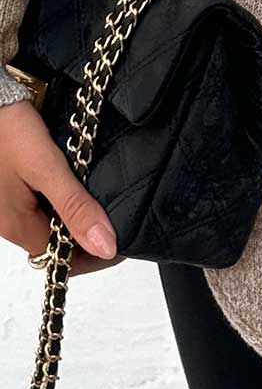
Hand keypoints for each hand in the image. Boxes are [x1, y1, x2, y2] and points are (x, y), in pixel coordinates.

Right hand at [0, 101, 120, 275]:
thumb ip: (75, 207)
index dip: (94, 254)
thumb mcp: (47, 167)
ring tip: (107, 194)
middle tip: (122, 213)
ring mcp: (10, 202)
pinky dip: (65, 195)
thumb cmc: (8, 129)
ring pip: (51, 220)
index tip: (124, 238)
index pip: (62, 259)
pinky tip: (80, 178)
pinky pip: (44, 200)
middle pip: (57, 241)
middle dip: (88, 232)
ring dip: (77, 213)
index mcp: (16, 226)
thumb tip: (106, 247)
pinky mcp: (13, 183)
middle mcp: (10, 220)